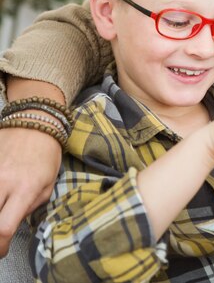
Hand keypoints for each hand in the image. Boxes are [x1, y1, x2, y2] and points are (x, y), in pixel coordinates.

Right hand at [0, 129, 61, 257]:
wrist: (34, 123)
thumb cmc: (46, 155)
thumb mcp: (48, 184)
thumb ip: (30, 206)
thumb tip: (14, 223)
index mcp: (25, 190)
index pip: (4, 228)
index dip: (0, 246)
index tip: (2, 251)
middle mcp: (3, 183)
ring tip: (1, 216)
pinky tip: (1, 197)